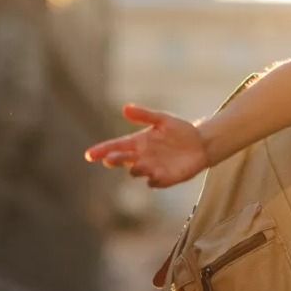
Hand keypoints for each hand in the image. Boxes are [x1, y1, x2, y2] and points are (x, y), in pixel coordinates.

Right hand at [84, 104, 209, 187]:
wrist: (201, 143)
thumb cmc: (180, 130)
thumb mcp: (162, 119)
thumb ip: (144, 115)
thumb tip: (124, 108)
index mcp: (138, 142)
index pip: (116, 146)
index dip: (102, 150)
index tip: (89, 155)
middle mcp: (142, 156)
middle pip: (122, 160)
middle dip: (115, 159)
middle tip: (110, 159)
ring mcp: (152, 168)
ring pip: (136, 171)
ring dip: (134, 168)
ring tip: (136, 164)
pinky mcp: (165, 178)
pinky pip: (153, 182)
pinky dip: (152, 180)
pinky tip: (153, 176)